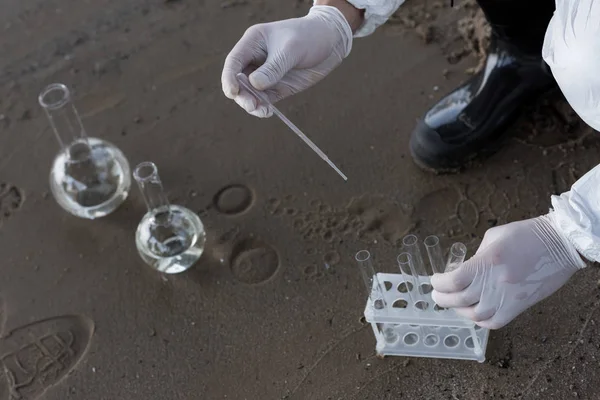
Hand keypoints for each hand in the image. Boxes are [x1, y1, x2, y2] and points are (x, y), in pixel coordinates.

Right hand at [221, 5, 352, 116]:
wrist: (332, 42)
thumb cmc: (310, 37)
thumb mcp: (292, 50)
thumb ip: (274, 68)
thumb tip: (255, 85)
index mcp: (253, 43)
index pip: (234, 62)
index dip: (229, 78)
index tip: (233, 92)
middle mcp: (255, 60)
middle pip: (238, 81)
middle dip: (242, 95)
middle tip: (251, 105)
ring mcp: (266, 75)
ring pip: (251, 93)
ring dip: (252, 104)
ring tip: (262, 111)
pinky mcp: (277, 87)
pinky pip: (265, 100)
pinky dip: (264, 107)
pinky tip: (268, 112)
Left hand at [431, 214, 586, 328]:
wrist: (560, 244)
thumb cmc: (525, 235)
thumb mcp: (493, 238)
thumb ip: (476, 256)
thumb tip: (464, 270)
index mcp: (486, 262)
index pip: (453, 281)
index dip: (439, 283)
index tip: (435, 280)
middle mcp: (495, 283)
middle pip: (458, 300)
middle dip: (442, 298)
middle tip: (437, 294)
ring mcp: (508, 298)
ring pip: (474, 315)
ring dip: (459, 310)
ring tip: (454, 303)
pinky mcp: (520, 307)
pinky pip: (494, 323)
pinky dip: (480, 321)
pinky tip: (475, 313)